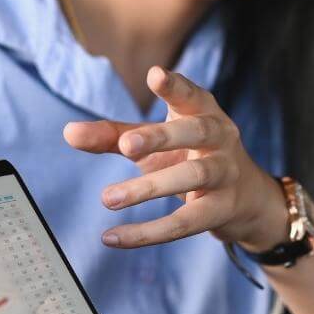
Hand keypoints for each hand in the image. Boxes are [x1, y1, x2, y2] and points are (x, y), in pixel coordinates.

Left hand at [63, 66, 287, 251]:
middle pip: (195, 132)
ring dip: (150, 187)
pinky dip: (148, 232)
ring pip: (193, 175)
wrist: (245, 198)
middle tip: (125, 145)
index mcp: (203, 111)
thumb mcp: (154, 144)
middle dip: (161, 137)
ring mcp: (225, 173)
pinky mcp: (221, 209)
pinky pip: (185, 222)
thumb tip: (68, 133)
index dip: (175, 86)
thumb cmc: (190, 157)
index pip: (190, 94)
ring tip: (108, 198)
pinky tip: (113, 237)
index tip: (155, 75)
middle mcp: (220, 137)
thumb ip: (113, 136)